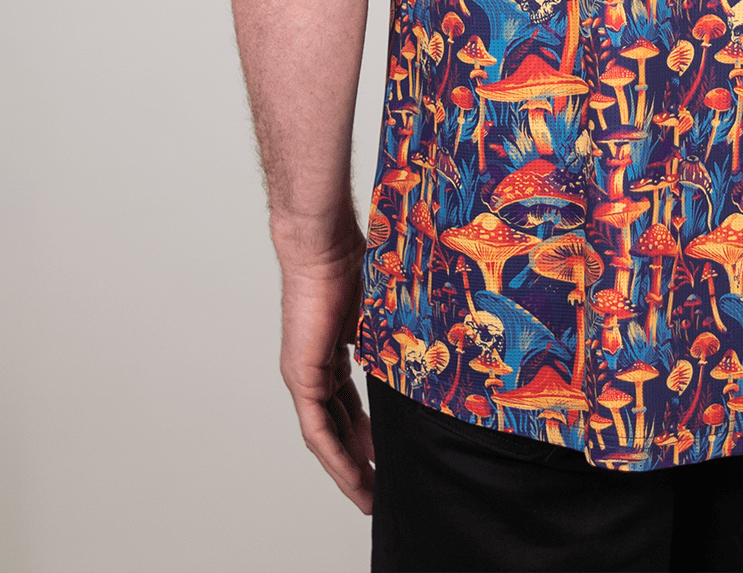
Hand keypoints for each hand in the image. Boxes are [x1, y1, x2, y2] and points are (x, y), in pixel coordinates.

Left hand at [278, 231, 374, 513]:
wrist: (326, 245)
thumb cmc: (356, 260)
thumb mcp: (387, 308)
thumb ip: (402, 331)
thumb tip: (440, 340)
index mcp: (334, 349)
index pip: (349, 401)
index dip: (366, 430)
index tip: (384, 451)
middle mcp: (315, 367)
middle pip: (337, 425)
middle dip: (358, 459)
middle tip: (378, 487)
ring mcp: (305, 374)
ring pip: (325, 435)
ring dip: (346, 469)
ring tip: (368, 496)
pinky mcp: (302, 376)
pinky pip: (318, 429)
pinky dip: (335, 455)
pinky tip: (354, 476)